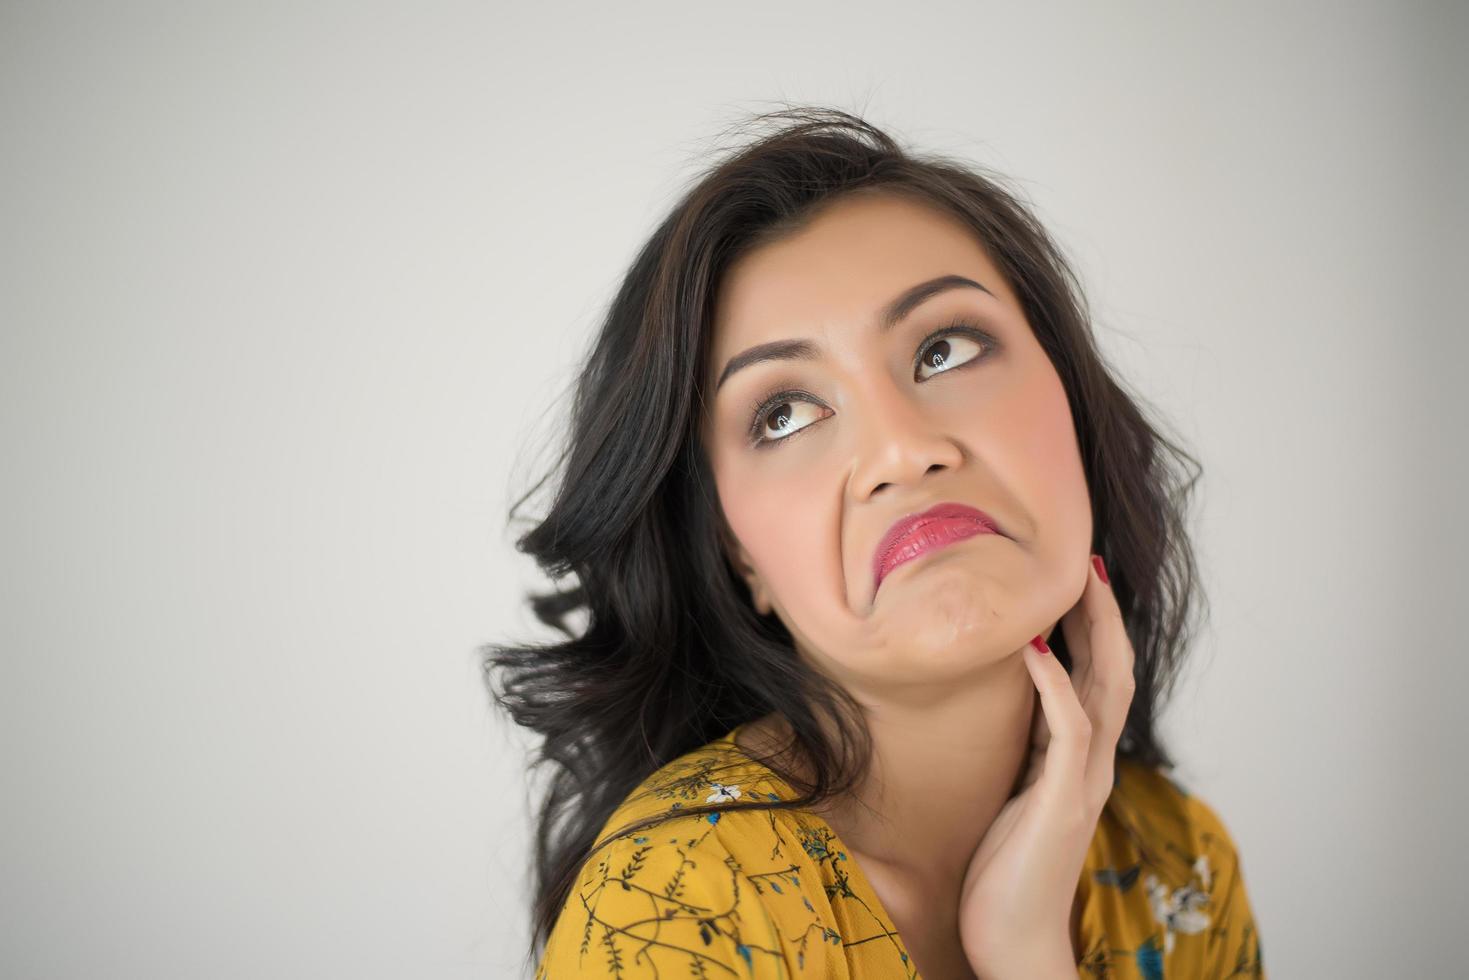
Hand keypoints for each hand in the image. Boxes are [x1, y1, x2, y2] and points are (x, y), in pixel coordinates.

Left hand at [957, 554, 1135, 977]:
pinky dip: (1054, 686)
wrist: (1011, 939)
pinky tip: (1036, 652)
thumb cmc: (1006, 870)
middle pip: (1113, 671)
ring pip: (1105, 690)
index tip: (1076, 578)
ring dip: (1091, 633)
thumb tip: (1014, 698)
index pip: (1099, 676)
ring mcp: (1084, 781)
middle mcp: (1093, 763)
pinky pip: (1068, 730)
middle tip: (1088, 560)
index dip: (1092, 627)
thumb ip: (1026, 748)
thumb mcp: (1015, 791)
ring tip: (1076, 584)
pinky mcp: (1063, 801)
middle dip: (1102, 614)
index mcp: (1080, 758)